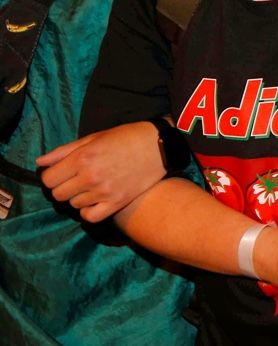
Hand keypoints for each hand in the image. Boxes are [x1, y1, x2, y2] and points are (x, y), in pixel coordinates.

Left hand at [36, 122, 164, 222]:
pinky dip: (89, 211)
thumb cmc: (126, 137)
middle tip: (77, 179)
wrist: (160, 145)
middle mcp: (91, 176)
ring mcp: (104, 192)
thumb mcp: (94, 137)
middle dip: (64, 187)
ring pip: (74, 205)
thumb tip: (40, 162)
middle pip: (58, 194)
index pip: (49, 179)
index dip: (52, 176)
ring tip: (92, 186)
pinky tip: (96, 200)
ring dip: (79, 197)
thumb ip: (64, 151)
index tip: (62, 173)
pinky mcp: (117, 202)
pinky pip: (90, 216)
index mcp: (83, 158)